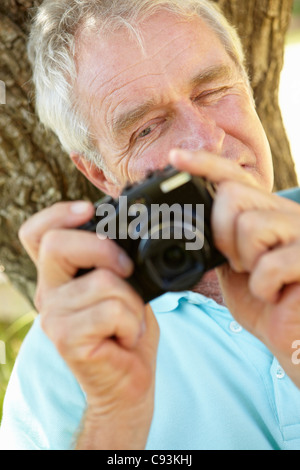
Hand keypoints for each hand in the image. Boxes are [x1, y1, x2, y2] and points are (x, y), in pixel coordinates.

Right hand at [19, 201, 158, 448]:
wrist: (128, 383)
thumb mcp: (122, 288)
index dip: (57, 214)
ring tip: (129, 322)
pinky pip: (112, 311)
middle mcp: (49, 293)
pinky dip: (132, 323)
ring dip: (132, 302)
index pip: (36, 234)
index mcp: (61, 277)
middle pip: (57, 244)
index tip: (88, 210)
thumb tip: (127, 239)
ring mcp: (54, 317)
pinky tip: (125, 337)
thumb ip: (115, 264)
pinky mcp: (67, 339)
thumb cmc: (127, 333)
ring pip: (103, 281)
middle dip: (103, 249)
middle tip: (126, 270)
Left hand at [170, 149, 299, 387]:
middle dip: (223, 234)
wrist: (294, 337)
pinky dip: (262, 287)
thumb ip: (220, 240)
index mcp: (265, 212)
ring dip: (245, 262)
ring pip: (249, 225)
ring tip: (261, 278)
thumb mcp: (234, 266)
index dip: (203, 164)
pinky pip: (269, 264)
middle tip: (240, 262)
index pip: (233, 176)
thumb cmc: (266, 302)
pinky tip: (274, 294)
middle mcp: (286, 213)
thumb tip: (193, 221)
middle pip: (232, 195)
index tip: (174, 157)